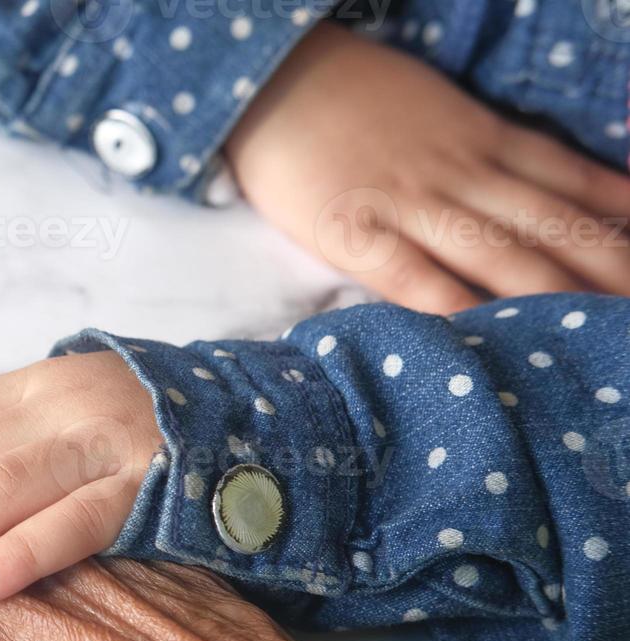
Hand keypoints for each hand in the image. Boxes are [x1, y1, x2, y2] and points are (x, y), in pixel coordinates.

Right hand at [226, 22, 629, 314]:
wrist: (269, 80)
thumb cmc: (345, 96)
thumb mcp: (433, 106)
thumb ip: (477, 144)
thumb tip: (527, 185)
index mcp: (481, 137)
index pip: (571, 179)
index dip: (621, 213)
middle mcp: (461, 172)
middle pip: (553, 225)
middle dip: (608, 267)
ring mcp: (409, 204)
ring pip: (500, 253)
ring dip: (556, 294)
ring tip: (599, 330)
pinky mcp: (353, 233)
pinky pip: (412, 277)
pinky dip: (453, 307)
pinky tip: (489, 337)